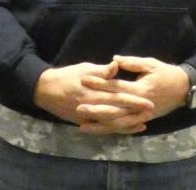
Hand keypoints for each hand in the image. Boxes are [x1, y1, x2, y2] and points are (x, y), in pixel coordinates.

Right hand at [33, 62, 153, 134]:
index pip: (118, 97)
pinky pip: (102, 129)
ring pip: (111, 124)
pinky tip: (127, 130)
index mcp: (94, 91)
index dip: (134, 100)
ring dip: (127, 124)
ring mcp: (87, 117)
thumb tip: (116, 66)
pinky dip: (115, 130)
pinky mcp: (84, 122)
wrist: (45, 90)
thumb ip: (102, 71)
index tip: (149, 101)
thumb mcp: (85, 69)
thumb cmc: (67, 75)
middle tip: (151, 113)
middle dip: (134, 114)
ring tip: (143, 123)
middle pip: (117, 113)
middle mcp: (92, 106)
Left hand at [79, 55, 189, 131]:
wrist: (184, 89)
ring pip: (117, 123)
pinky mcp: (142, 121)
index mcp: (140, 88)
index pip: (115, 86)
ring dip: (100, 124)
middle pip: (114, 108)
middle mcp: (139, 105)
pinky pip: (124, 128)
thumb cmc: (167, 74)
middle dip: (95, 109)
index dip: (99, 82)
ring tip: (83, 125)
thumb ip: (132, 62)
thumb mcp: (151, 64)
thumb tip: (113, 60)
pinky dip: (111, 130)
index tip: (84, 79)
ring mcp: (140, 115)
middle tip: (78, 107)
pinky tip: (99, 130)